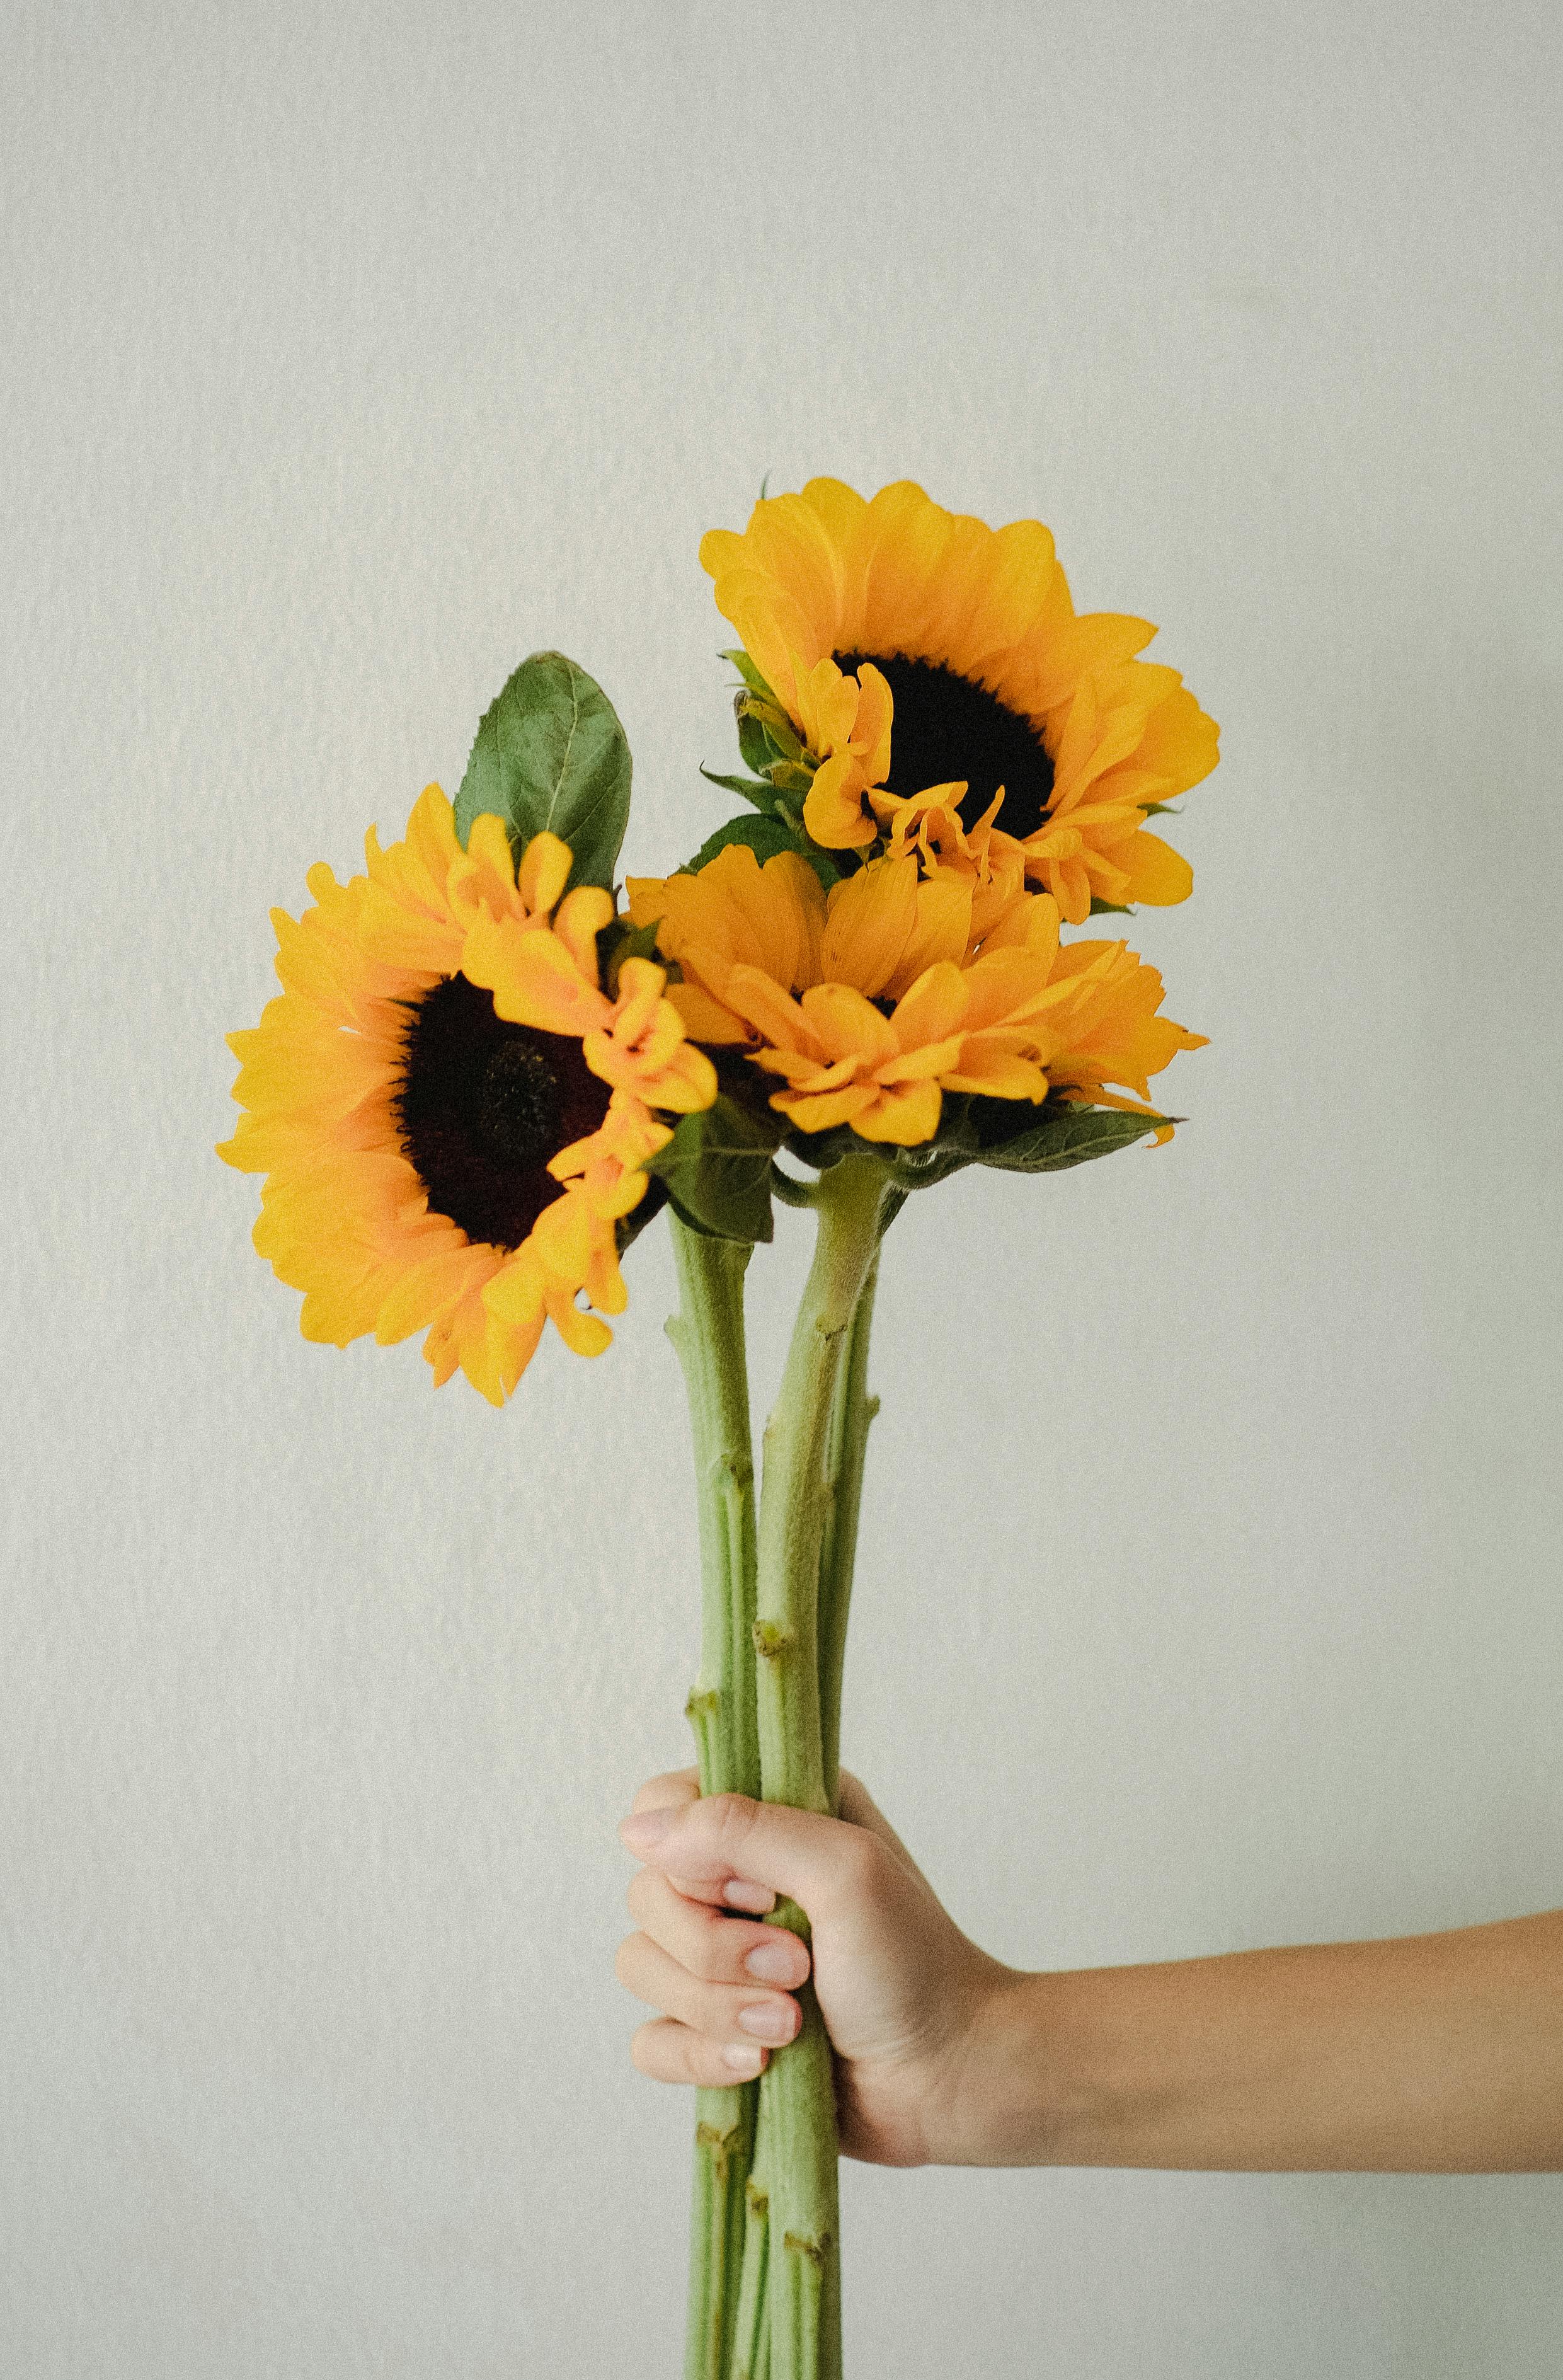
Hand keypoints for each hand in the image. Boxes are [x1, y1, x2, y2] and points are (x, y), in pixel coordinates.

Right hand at [615, 1770, 1012, 2166]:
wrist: (947, 2078)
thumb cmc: (915, 1963)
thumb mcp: (845, 1870)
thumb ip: (745, 1830)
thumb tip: (639, 1831)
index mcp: (772, 1816)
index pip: (664, 1808)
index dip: (693, 1858)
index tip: (761, 1893)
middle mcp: (738, 1878)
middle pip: (646, 1894)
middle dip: (715, 1947)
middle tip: (796, 1970)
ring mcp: (721, 1958)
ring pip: (640, 1966)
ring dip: (716, 2006)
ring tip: (789, 2026)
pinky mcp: (712, 2029)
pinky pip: (651, 2039)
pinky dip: (699, 2056)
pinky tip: (759, 2066)